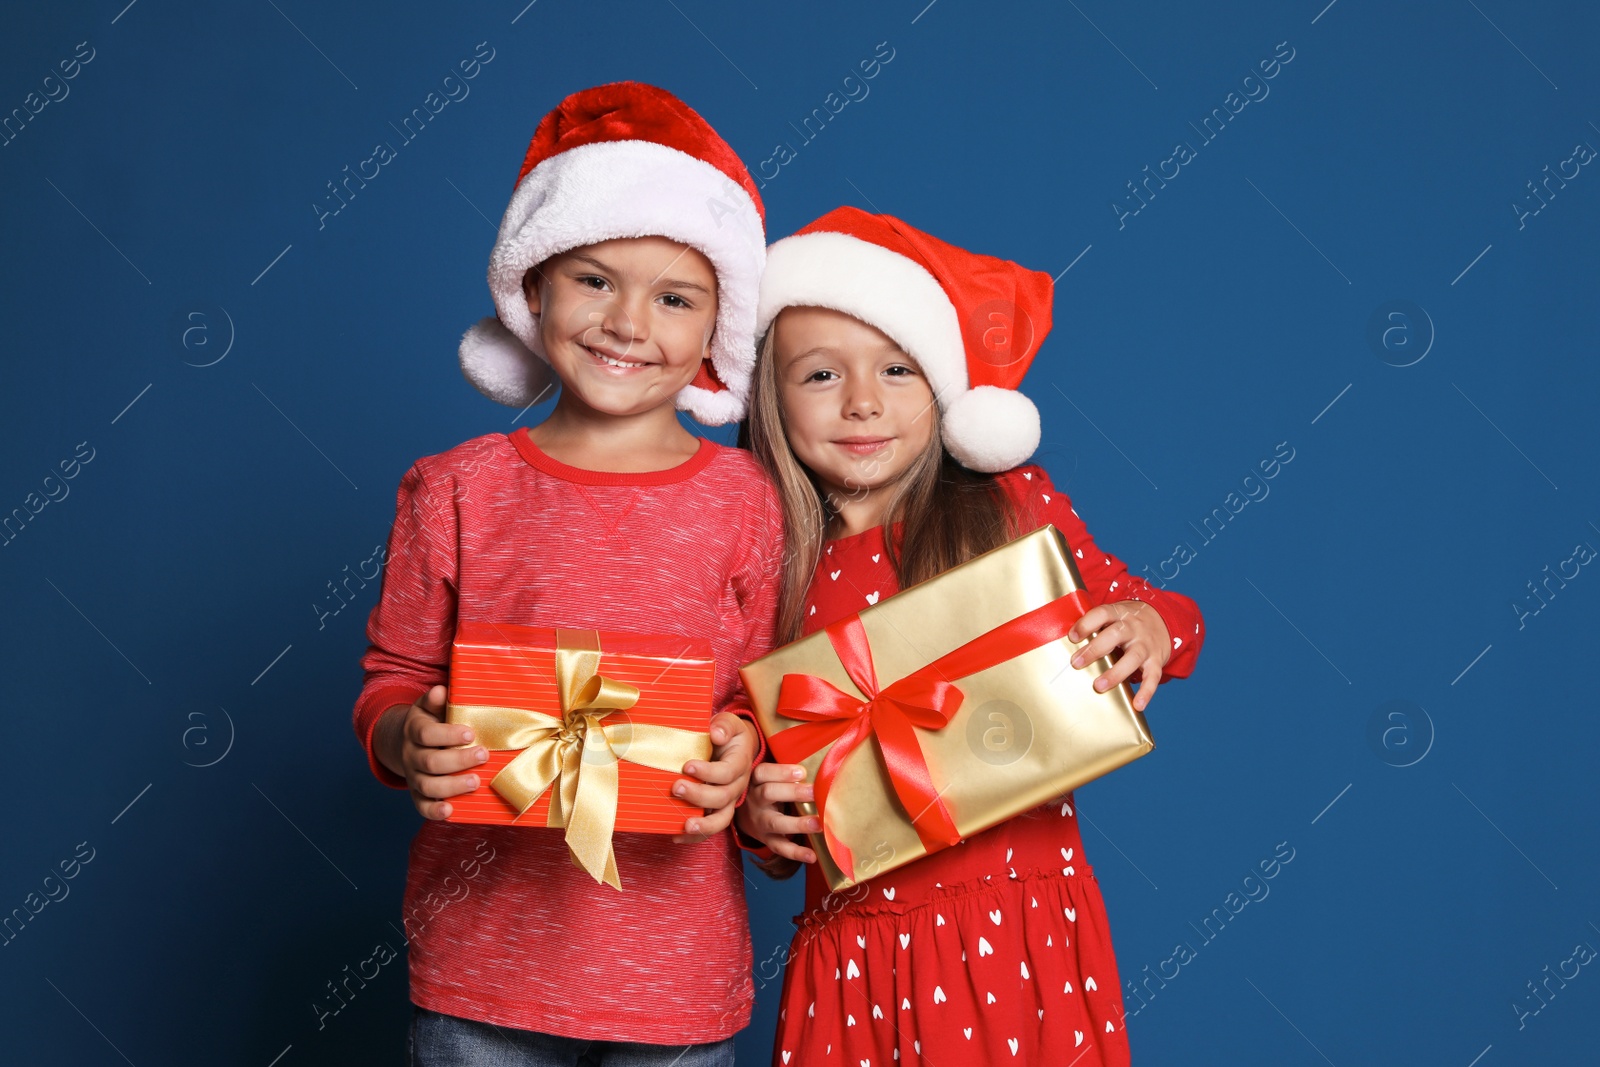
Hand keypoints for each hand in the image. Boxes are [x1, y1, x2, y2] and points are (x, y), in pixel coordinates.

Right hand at [376, 685, 489, 819]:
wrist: (409, 743)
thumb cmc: (432, 722)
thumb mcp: (430, 707)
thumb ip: (435, 700)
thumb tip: (440, 691)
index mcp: (414, 730)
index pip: (426, 734)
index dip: (447, 735)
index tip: (471, 733)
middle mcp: (411, 755)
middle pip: (430, 762)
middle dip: (458, 760)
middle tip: (483, 755)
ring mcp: (413, 776)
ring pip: (427, 785)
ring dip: (452, 786)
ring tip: (475, 782)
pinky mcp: (418, 794)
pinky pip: (421, 806)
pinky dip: (434, 811)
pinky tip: (450, 811)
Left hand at [671, 712, 759, 843]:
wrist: (737, 748)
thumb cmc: (729, 735)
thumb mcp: (730, 723)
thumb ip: (724, 725)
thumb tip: (715, 733)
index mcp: (740, 763)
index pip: (727, 772)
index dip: (708, 772)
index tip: (687, 765)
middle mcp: (737, 786)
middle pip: (723, 797)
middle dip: (699, 795)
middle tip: (676, 787)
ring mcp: (728, 801)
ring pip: (721, 819)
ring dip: (703, 825)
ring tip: (684, 825)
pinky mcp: (718, 810)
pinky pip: (710, 828)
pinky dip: (694, 836)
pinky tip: (676, 835)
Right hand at [736, 762, 819, 863]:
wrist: (744, 813)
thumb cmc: (766, 786)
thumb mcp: (767, 775)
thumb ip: (784, 769)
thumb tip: (819, 761)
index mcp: (754, 780)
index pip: (763, 773)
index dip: (781, 772)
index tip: (802, 772)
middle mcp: (754, 800)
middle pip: (769, 794)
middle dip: (793, 793)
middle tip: (814, 792)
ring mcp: (759, 821)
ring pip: (775, 822)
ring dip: (797, 824)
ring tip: (818, 824)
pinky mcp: (766, 839)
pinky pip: (779, 847)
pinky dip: (795, 853)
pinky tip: (812, 856)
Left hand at [1066, 599, 1171, 711]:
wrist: (1163, 620)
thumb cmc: (1127, 622)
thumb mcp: (1114, 615)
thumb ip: (1095, 625)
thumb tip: (1063, 642)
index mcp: (1119, 613)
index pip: (1103, 613)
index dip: (1087, 624)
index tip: (1073, 637)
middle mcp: (1134, 628)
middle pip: (1115, 636)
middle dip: (1095, 650)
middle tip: (1076, 663)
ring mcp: (1146, 645)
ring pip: (1133, 657)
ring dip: (1115, 673)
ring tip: (1099, 686)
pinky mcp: (1156, 660)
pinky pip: (1153, 677)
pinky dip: (1146, 692)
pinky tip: (1137, 705)